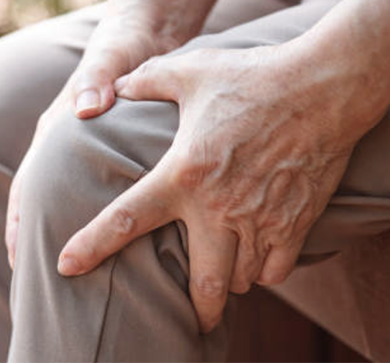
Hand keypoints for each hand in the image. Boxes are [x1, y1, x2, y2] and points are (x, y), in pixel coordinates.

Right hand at [5, 12, 181, 268]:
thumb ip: (97, 78)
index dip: (20, 221)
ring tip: (72, 279)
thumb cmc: (123, 46)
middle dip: (35, 239)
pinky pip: (95, 191)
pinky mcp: (108, 152)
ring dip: (64, 234)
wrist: (141, 32)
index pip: (29, 182)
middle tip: (37, 285)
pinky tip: (112, 245)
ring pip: (68, 199)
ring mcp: (86, 151)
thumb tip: (87, 107)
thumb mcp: (111, 58)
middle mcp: (66, 144)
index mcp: (58, 127)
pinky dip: (97, 218)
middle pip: (42, 199)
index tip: (17, 258)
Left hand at [57, 43, 377, 331]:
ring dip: (228, 283)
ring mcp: (260, 220)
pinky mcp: (296, 223)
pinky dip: (265, 272)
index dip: (91, 246)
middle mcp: (218, 208)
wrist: (323, 87)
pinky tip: (259, 259)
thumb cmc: (253, 76)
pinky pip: (276, 271)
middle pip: (201, 285)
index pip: (125, 219)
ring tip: (223, 276)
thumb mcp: (192, 70)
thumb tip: (118, 86)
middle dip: (194, 311)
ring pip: (239, 280)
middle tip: (188, 320)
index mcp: (183, 174)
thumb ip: (147, 80)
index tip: (66, 268)